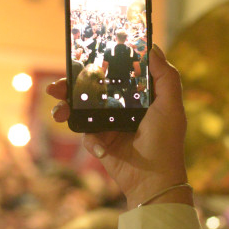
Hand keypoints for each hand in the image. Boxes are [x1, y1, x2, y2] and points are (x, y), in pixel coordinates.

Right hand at [48, 45, 189, 206]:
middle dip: (71, 84)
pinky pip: (85, 133)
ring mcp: (109, 122)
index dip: (100, 62)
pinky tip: (100, 147)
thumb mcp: (171, 105)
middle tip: (57, 84)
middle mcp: (122, 105)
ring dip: (65, 106)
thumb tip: (152, 48)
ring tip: (57, 110)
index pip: (115, 71)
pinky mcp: (100, 140)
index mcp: (138, 93)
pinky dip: (90, 139)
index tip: (85, 53)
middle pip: (91, 87)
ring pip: (81, 107)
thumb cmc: (166, 141)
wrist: (153, 180)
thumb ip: (166, 76)